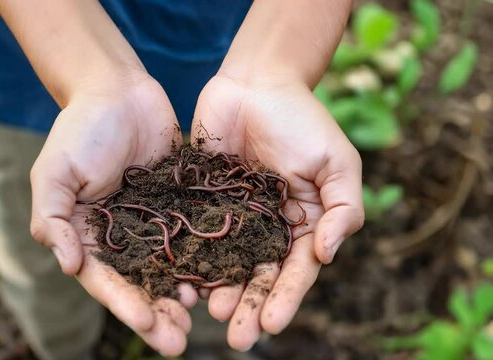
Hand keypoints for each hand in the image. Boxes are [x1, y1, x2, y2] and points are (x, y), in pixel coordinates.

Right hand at [29, 73, 196, 355]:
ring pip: (169, 267)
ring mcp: (150, 222)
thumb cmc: (81, 129)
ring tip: (202, 317)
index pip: (106, 279)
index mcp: (86, 235)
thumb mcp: (55, 172)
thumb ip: (53, 219)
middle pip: (139, 283)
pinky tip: (220, 276)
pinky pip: (191, 237)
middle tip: (179, 341)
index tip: (149, 324)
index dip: (126, 305)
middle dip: (158, 313)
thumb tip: (69, 266)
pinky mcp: (177, 204)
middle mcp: (119, 235)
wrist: (118, 91)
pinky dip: (203, 259)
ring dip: (182, 294)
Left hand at [191, 74, 363, 350]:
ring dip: (219, 291)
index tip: (270, 324)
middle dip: (249, 307)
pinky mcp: (202, 202)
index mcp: (301, 223)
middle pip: (258, 276)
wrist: (256, 84)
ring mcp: (232, 217)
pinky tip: (182, 280)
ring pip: (225, 263)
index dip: (285, 298)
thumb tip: (326, 254)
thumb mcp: (337, 161)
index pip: (295, 270)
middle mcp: (265, 228)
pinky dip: (191, 259)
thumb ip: (342, 208)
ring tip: (210, 314)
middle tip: (236, 338)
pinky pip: (196, 236)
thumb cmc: (303, 119)